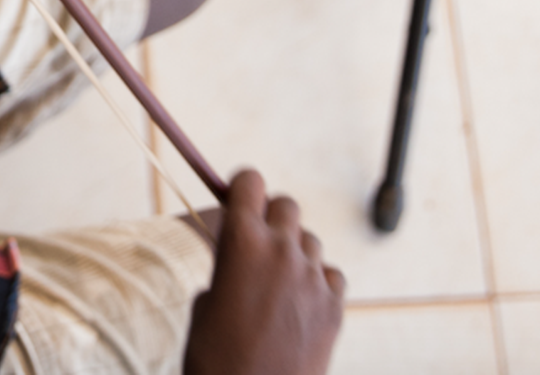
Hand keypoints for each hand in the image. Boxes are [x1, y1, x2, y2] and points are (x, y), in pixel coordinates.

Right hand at [184, 170, 344, 374]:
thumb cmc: (214, 358)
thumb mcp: (204, 301)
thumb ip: (227, 266)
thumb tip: (241, 258)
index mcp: (242, 242)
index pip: (250, 182)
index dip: (242, 188)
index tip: (239, 198)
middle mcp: (282, 250)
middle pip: (286, 206)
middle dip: (271, 217)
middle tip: (257, 241)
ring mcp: (313, 278)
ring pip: (310, 241)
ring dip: (294, 251)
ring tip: (277, 283)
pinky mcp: (335, 307)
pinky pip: (331, 275)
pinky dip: (317, 281)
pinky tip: (300, 303)